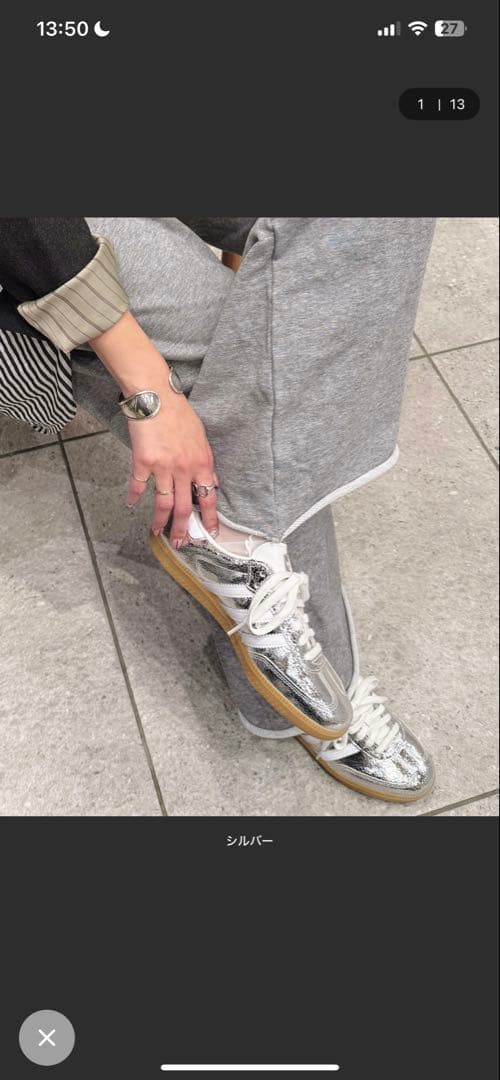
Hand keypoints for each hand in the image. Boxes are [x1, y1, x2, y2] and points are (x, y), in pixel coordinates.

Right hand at [127, 388, 217, 543]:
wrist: (156, 396)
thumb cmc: (179, 413)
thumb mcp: (201, 438)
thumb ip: (205, 463)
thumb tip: (212, 482)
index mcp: (202, 463)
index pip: (209, 498)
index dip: (209, 518)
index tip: (209, 533)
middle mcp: (184, 469)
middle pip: (185, 508)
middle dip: (182, 529)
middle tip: (180, 543)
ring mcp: (163, 468)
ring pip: (163, 503)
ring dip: (160, 520)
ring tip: (157, 531)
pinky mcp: (143, 463)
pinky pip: (139, 486)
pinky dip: (135, 497)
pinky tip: (132, 504)